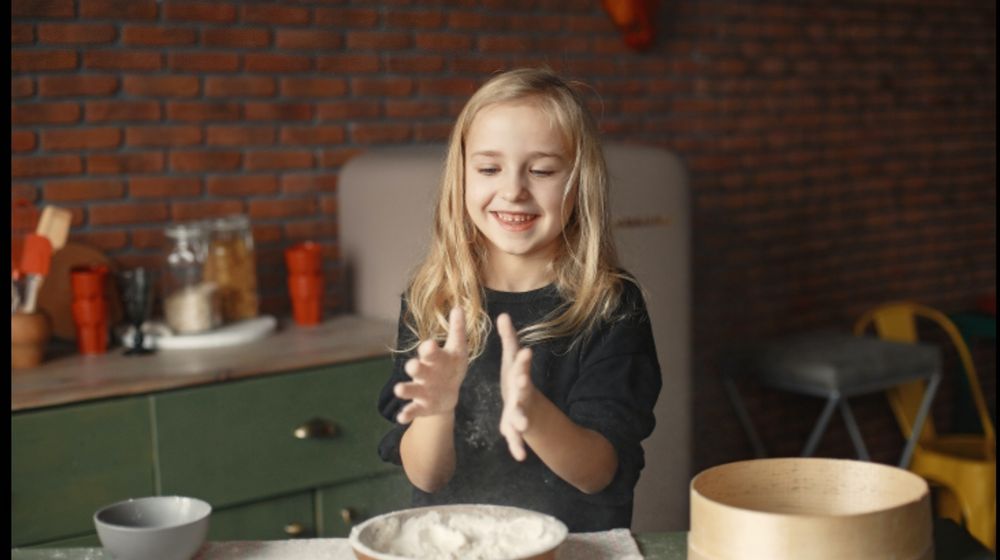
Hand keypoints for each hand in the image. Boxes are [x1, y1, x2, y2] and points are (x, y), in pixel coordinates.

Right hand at [393, 307, 467, 423]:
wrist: (448, 393)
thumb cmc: (452, 366)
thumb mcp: (458, 350)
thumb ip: (457, 330)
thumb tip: (458, 307)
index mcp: (435, 358)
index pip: (430, 351)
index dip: (430, 349)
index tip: (431, 345)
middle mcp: (425, 372)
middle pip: (418, 369)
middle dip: (415, 367)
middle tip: (412, 366)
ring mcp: (421, 390)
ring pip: (411, 388)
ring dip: (405, 389)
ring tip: (399, 390)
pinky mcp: (422, 406)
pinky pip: (413, 410)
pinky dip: (407, 413)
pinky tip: (401, 417)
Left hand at [497, 313, 534, 461]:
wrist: (524, 402)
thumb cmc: (515, 378)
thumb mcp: (511, 360)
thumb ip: (508, 340)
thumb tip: (503, 315)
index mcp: (519, 377)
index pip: (521, 366)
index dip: (523, 360)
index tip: (525, 351)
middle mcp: (522, 395)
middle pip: (523, 392)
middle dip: (523, 388)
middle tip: (522, 385)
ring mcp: (521, 412)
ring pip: (521, 417)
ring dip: (521, 421)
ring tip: (520, 426)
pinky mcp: (515, 427)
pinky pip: (516, 438)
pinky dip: (517, 446)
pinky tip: (518, 456)